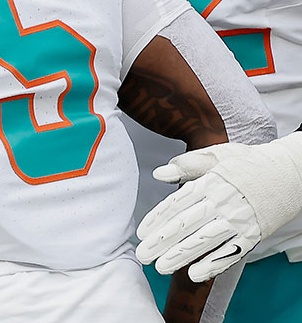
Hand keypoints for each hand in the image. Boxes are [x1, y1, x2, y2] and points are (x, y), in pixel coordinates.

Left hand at [136, 133, 301, 281]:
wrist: (291, 171)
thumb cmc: (250, 163)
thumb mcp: (218, 155)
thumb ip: (187, 165)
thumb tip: (158, 173)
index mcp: (210, 182)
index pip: (177, 204)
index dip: (157, 220)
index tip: (141, 233)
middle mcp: (223, 202)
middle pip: (186, 224)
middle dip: (162, 242)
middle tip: (143, 255)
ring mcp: (239, 220)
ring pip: (205, 240)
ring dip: (181, 256)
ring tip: (161, 267)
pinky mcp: (254, 234)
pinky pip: (231, 252)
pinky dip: (213, 264)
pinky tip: (195, 274)